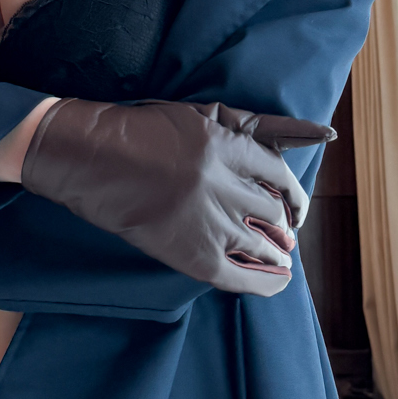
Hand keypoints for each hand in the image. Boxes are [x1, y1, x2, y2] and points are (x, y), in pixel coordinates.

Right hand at [19, 99, 334, 295]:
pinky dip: (263, 283)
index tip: (294, 208)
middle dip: (283, 227)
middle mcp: (224, 183)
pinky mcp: (190, 253)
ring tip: (282, 260)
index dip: (294, 196)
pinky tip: (277, 283)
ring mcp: (208, 220)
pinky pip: (239, 276)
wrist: (87, 156)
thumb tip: (310, 134)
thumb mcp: (199, 115)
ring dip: (277, 254)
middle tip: (285, 236)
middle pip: (273, 212)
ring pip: (262, 245)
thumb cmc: (139, 129)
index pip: (279, 175)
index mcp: (227, 145)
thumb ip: (250, 126)